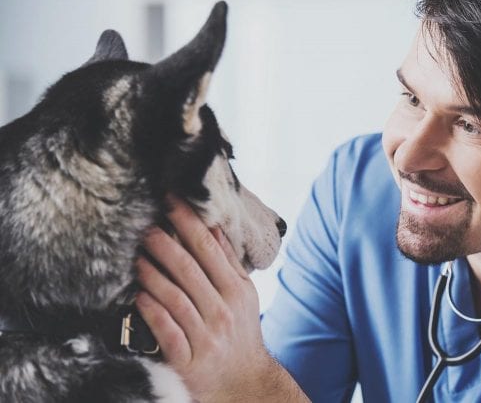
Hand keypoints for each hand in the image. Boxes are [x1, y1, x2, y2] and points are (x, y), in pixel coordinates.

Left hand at [135, 195, 307, 401]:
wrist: (244, 381)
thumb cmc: (240, 332)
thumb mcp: (244, 296)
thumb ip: (229, 263)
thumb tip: (214, 227)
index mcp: (237, 290)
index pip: (211, 249)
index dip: (189, 222)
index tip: (171, 201)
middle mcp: (224, 311)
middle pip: (190, 270)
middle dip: (165, 243)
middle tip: (144, 225)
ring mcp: (207, 336)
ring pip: (176, 298)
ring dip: (153, 275)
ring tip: (135, 257)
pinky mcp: (189, 360)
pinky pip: (168, 332)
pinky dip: (152, 313)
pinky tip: (138, 297)